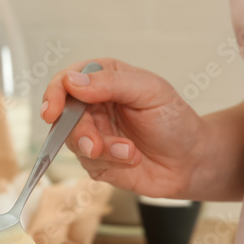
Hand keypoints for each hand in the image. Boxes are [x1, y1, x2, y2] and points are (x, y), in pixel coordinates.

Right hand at [41, 58, 208, 198]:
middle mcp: (92, 107)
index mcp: (103, 80)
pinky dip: (110, 162)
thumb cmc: (174, 120)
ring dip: (101, 150)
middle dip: (79, 133)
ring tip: (129, 152)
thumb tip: (72, 82)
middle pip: (63, 116)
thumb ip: (111, 82)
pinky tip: (132, 159)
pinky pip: (88, 163)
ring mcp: (93, 135)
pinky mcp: (97, 162)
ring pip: (74, 142)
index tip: (52, 112)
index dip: (54, 94)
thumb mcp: (150, 91)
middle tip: (95, 145)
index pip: (66, 81)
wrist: (191, 160)